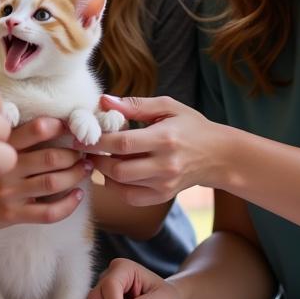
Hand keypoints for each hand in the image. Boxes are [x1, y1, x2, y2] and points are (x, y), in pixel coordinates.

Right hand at [0, 117, 92, 231]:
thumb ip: (7, 134)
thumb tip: (42, 121)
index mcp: (1, 146)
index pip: (36, 129)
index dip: (60, 127)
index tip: (73, 127)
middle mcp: (6, 167)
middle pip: (51, 157)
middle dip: (75, 154)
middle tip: (85, 151)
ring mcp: (9, 193)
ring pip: (54, 182)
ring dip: (77, 175)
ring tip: (86, 169)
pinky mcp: (12, 215)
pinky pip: (49, 212)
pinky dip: (69, 204)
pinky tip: (77, 196)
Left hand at [82, 95, 222, 205]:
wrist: (219, 155)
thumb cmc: (190, 126)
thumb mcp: (167, 107)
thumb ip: (134, 104)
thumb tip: (104, 101)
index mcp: (165, 138)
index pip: (122, 143)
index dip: (97, 141)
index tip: (80, 136)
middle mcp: (165, 165)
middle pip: (118, 169)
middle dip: (96, 159)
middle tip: (86, 149)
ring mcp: (164, 184)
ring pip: (121, 185)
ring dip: (103, 172)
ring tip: (99, 158)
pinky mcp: (163, 196)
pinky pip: (131, 197)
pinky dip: (116, 187)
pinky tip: (113, 173)